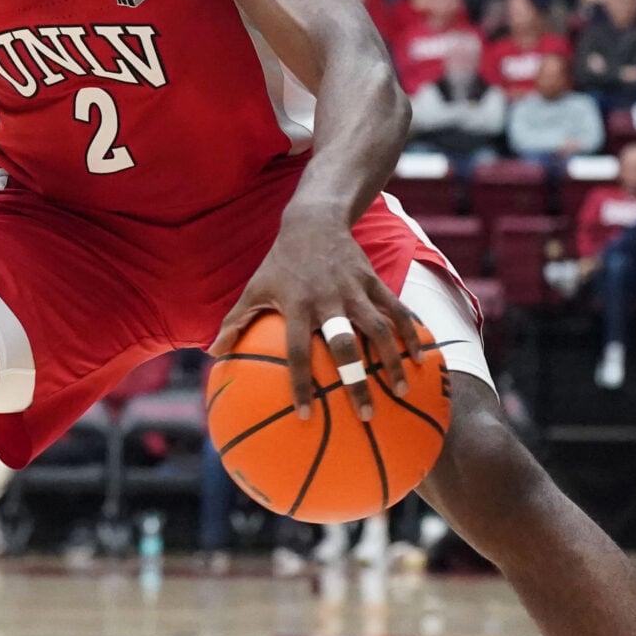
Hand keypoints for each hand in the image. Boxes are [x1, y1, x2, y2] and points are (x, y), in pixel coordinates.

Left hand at [209, 217, 423, 422]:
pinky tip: (422, 359)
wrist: (314, 220)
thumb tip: (213, 354)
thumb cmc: (280, 262)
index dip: (300, 382)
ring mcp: (355, 291)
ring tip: (399, 391)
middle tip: (365, 415)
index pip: (296, 351)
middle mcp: (328, 301)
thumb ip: (235, 321)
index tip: (305, 414)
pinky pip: (397, 310)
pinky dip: (411, 334)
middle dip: (356, 382)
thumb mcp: (254, 287)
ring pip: (379, 330)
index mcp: (296, 306)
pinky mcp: (374, 281)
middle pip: (345, 347)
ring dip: (391, 361)